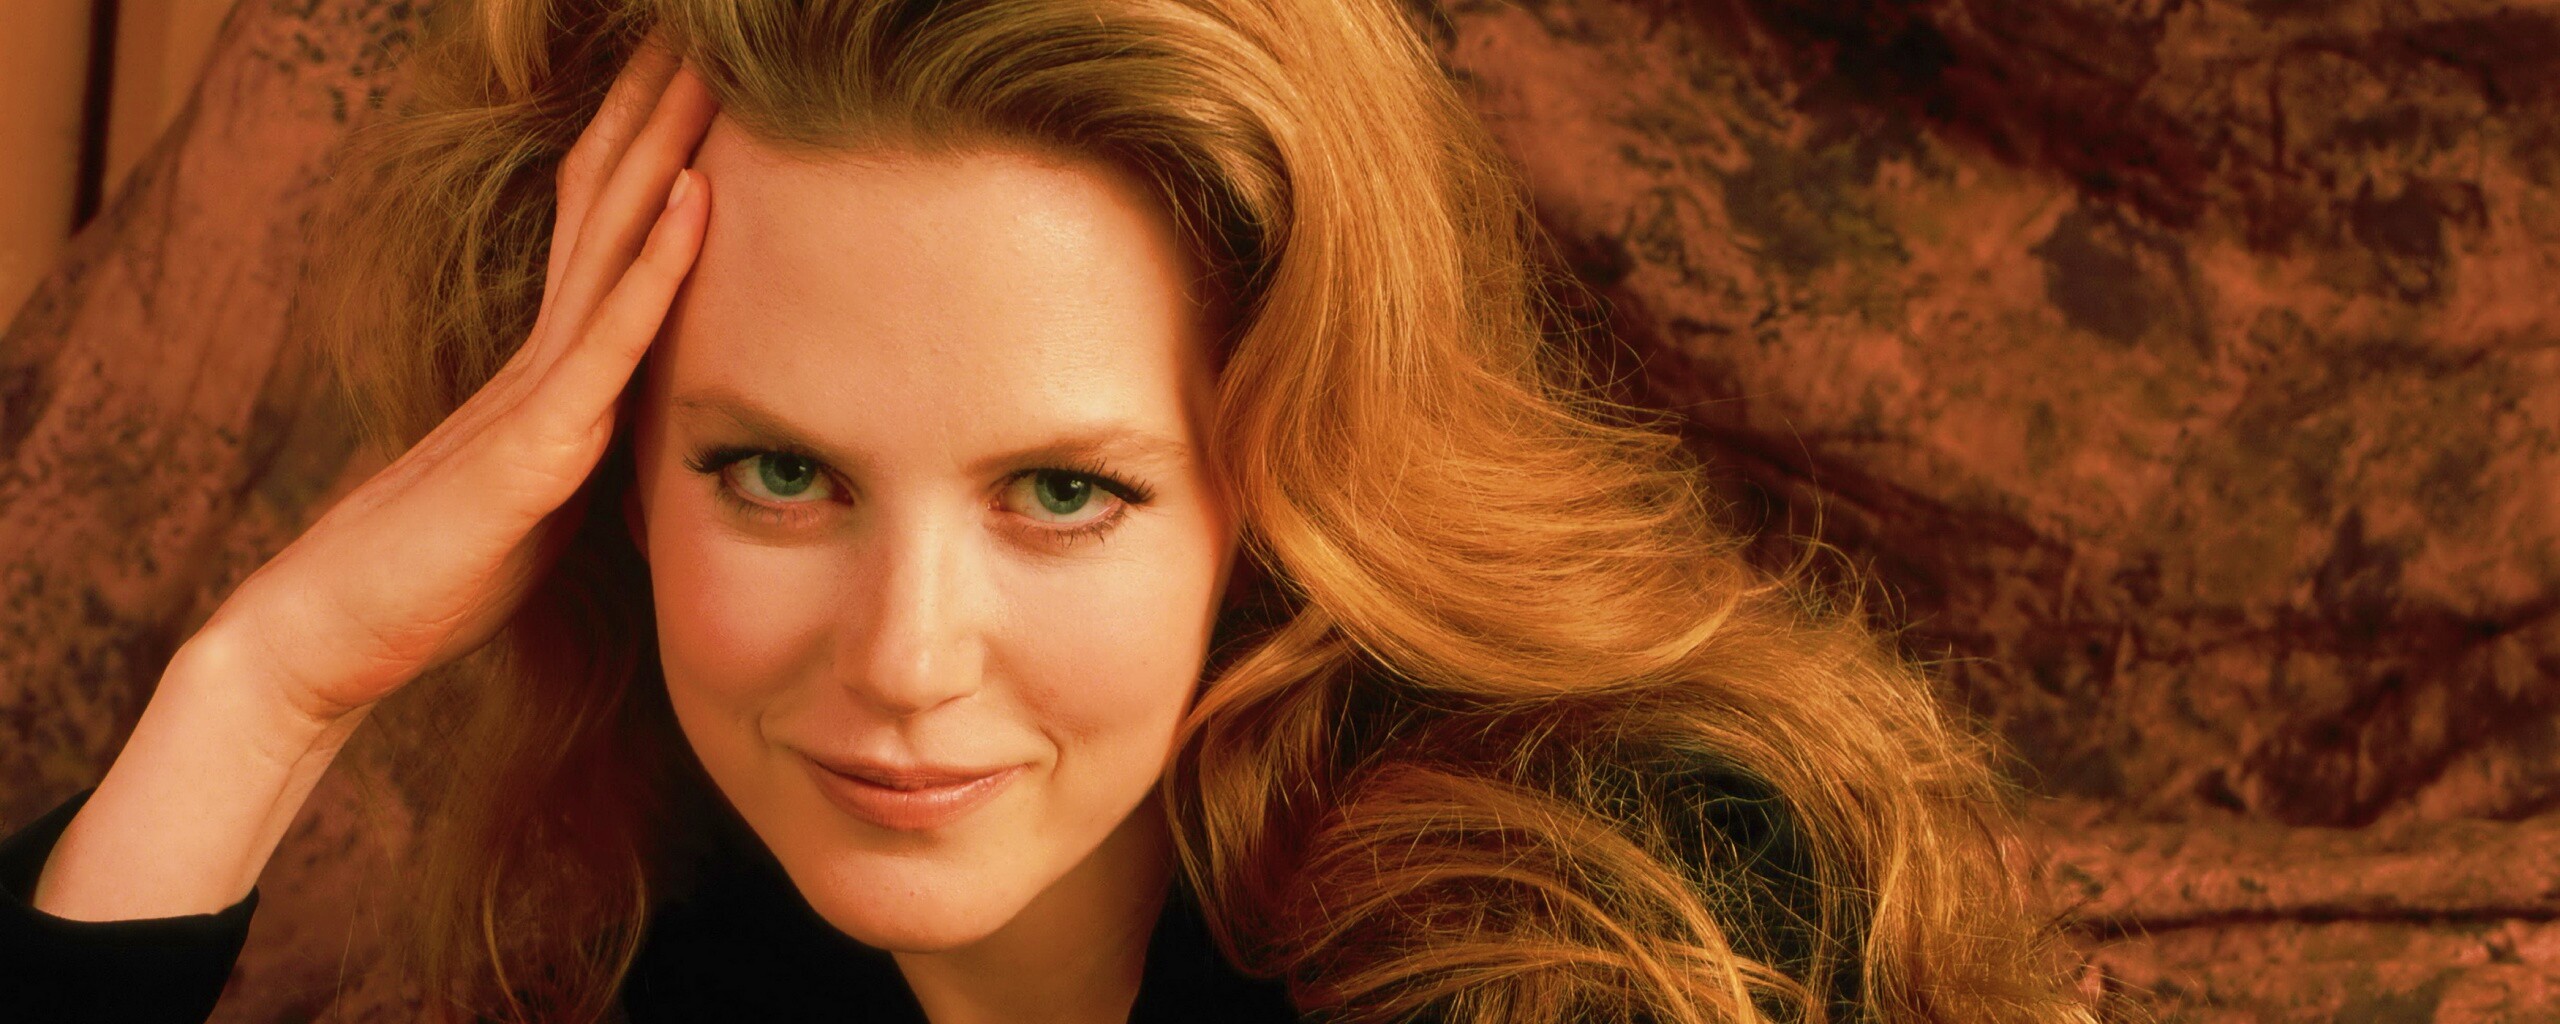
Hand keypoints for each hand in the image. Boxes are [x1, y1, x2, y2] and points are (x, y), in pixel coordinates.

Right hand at [202, 38, 714, 727]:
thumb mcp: (542, 500)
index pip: (602, 231)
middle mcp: (538, 355)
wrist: (331, 636)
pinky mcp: (534, 442)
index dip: (647, 150)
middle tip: (707, 32)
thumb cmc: (437, 578)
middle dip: (660, 115)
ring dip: (667, 149)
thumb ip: (589, 453)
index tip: (696, 82)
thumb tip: (639, 441)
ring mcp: (534, 390)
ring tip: (710, 66)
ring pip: (613, 243)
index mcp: (541, 368)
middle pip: (608, 205)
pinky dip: (658, 263)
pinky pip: (607, 337)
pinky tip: (696, 194)